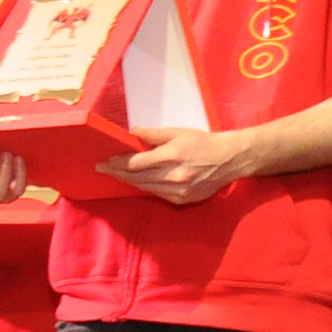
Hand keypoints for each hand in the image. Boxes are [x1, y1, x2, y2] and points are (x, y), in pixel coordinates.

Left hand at [106, 127, 251, 205]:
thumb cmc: (203, 143)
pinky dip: (145, 187)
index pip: (135, 163)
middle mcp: (172, 176)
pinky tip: (137, 182)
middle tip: (102, 169)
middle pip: (136, 177)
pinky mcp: (182, 199)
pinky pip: (157, 194)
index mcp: (171, 156)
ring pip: (145, 187)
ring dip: (128, 181)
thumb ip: (155, 134)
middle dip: (117, 172)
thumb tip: (133, 133)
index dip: (117, 162)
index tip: (104, 161)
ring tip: (116, 175)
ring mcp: (177, 191)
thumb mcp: (179, 132)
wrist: (229, 160)